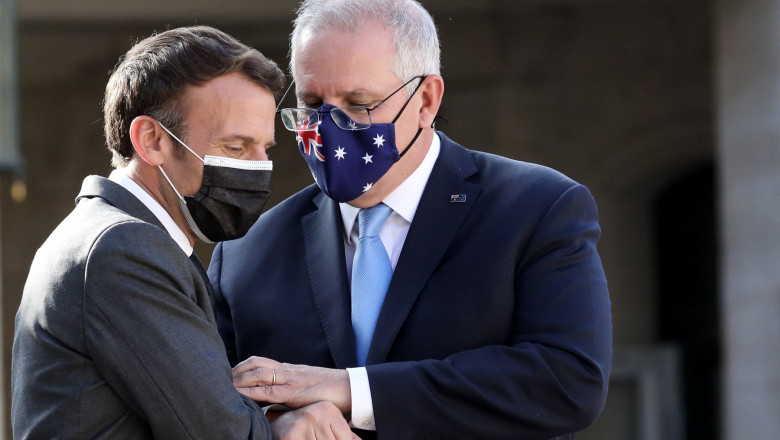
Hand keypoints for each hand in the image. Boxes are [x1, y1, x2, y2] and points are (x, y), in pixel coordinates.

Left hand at [233, 356, 351, 413]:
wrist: (350, 388)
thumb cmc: (331, 390)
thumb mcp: (306, 387)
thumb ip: (290, 391)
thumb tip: (274, 402)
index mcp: (289, 369)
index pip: (260, 362)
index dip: (242, 366)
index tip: (228, 373)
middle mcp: (287, 370)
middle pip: (255, 364)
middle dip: (236, 371)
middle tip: (220, 378)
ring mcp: (290, 380)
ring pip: (258, 374)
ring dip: (239, 380)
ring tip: (225, 387)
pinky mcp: (294, 392)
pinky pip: (269, 391)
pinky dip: (253, 392)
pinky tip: (242, 396)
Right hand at [269, 401, 360, 439]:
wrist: (278, 422)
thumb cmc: (308, 424)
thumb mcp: (327, 424)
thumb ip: (346, 434)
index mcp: (328, 409)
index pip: (346, 438)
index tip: (330, 437)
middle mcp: (316, 414)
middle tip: (319, 437)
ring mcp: (302, 425)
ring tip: (312, 437)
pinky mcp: (290, 436)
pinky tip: (304, 439)